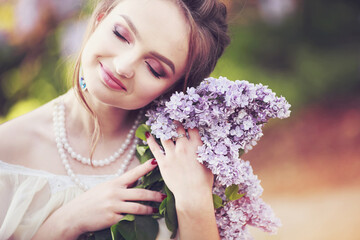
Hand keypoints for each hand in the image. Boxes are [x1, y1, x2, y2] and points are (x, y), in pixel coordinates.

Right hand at [34, 159, 164, 238]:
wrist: (74, 215)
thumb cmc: (91, 200)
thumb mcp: (105, 188)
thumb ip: (120, 185)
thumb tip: (136, 181)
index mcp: (114, 183)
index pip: (133, 173)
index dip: (145, 167)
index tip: (156, 161)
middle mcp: (115, 193)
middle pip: (140, 193)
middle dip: (154, 195)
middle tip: (164, 196)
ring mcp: (114, 206)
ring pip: (137, 207)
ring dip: (149, 209)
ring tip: (156, 210)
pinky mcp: (112, 219)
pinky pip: (129, 219)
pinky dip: (137, 219)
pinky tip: (144, 220)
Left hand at [146, 124, 213, 203]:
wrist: (193, 195)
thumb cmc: (204, 181)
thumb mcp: (209, 163)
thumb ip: (203, 151)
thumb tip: (202, 145)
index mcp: (197, 146)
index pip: (192, 128)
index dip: (188, 121)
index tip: (185, 117)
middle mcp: (184, 147)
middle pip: (178, 129)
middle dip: (174, 121)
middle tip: (170, 116)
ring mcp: (172, 154)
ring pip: (165, 136)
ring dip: (162, 128)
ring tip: (159, 123)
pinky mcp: (163, 162)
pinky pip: (155, 148)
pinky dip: (150, 141)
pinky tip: (148, 135)